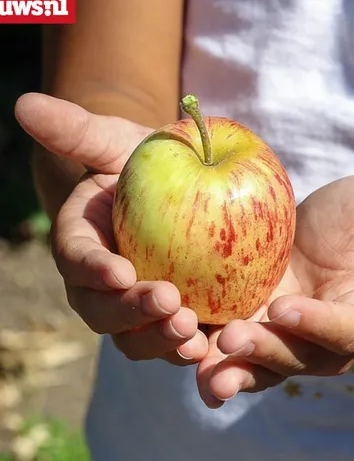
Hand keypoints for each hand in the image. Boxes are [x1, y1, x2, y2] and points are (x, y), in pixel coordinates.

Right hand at [15, 93, 207, 363]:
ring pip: (140, 340)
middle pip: (105, 313)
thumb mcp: (121, 142)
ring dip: (163, 341)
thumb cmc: (149, 163)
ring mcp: (140, 312)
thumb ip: (79, 131)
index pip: (78, 260)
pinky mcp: (181, 322)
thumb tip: (25, 103)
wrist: (186, 191)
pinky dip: (195, 357)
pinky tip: (220, 354)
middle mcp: (104, 288)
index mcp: (83, 245)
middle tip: (170, 303)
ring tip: (194, 336)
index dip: (94, 270)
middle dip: (132, 314)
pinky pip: (181, 347)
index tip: (119, 272)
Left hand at [197, 175, 353, 407]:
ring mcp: (287, 338)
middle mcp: (327, 337)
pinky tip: (176, 348)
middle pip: (298, 358)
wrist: (336, 233)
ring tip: (201, 370)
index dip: (319, 325)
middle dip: (267, 353)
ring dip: (231, 371)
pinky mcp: (253, 327)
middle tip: (232, 339)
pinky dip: (205, 354)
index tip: (287, 308)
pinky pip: (230, 350)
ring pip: (261, 366)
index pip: (347, 328)